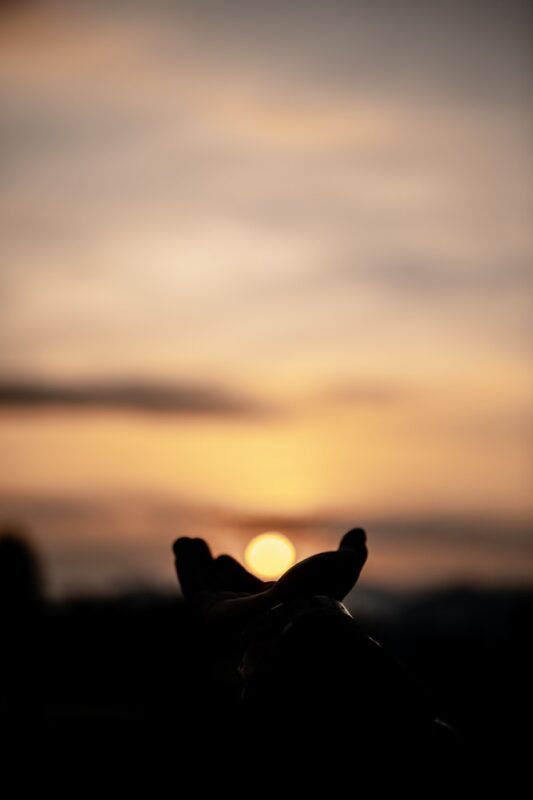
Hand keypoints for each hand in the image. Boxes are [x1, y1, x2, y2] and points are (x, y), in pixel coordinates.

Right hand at [172, 528, 366, 629]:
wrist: (296, 618)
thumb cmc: (319, 594)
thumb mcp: (341, 566)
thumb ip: (349, 551)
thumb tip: (359, 533)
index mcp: (276, 606)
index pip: (249, 591)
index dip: (234, 576)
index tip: (222, 558)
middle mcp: (250, 613)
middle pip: (222, 589)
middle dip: (208, 570)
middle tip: (200, 547)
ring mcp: (228, 615)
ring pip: (204, 586)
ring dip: (192, 564)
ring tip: (186, 541)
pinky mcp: (209, 612)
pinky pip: (192, 586)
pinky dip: (185, 566)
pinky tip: (181, 548)